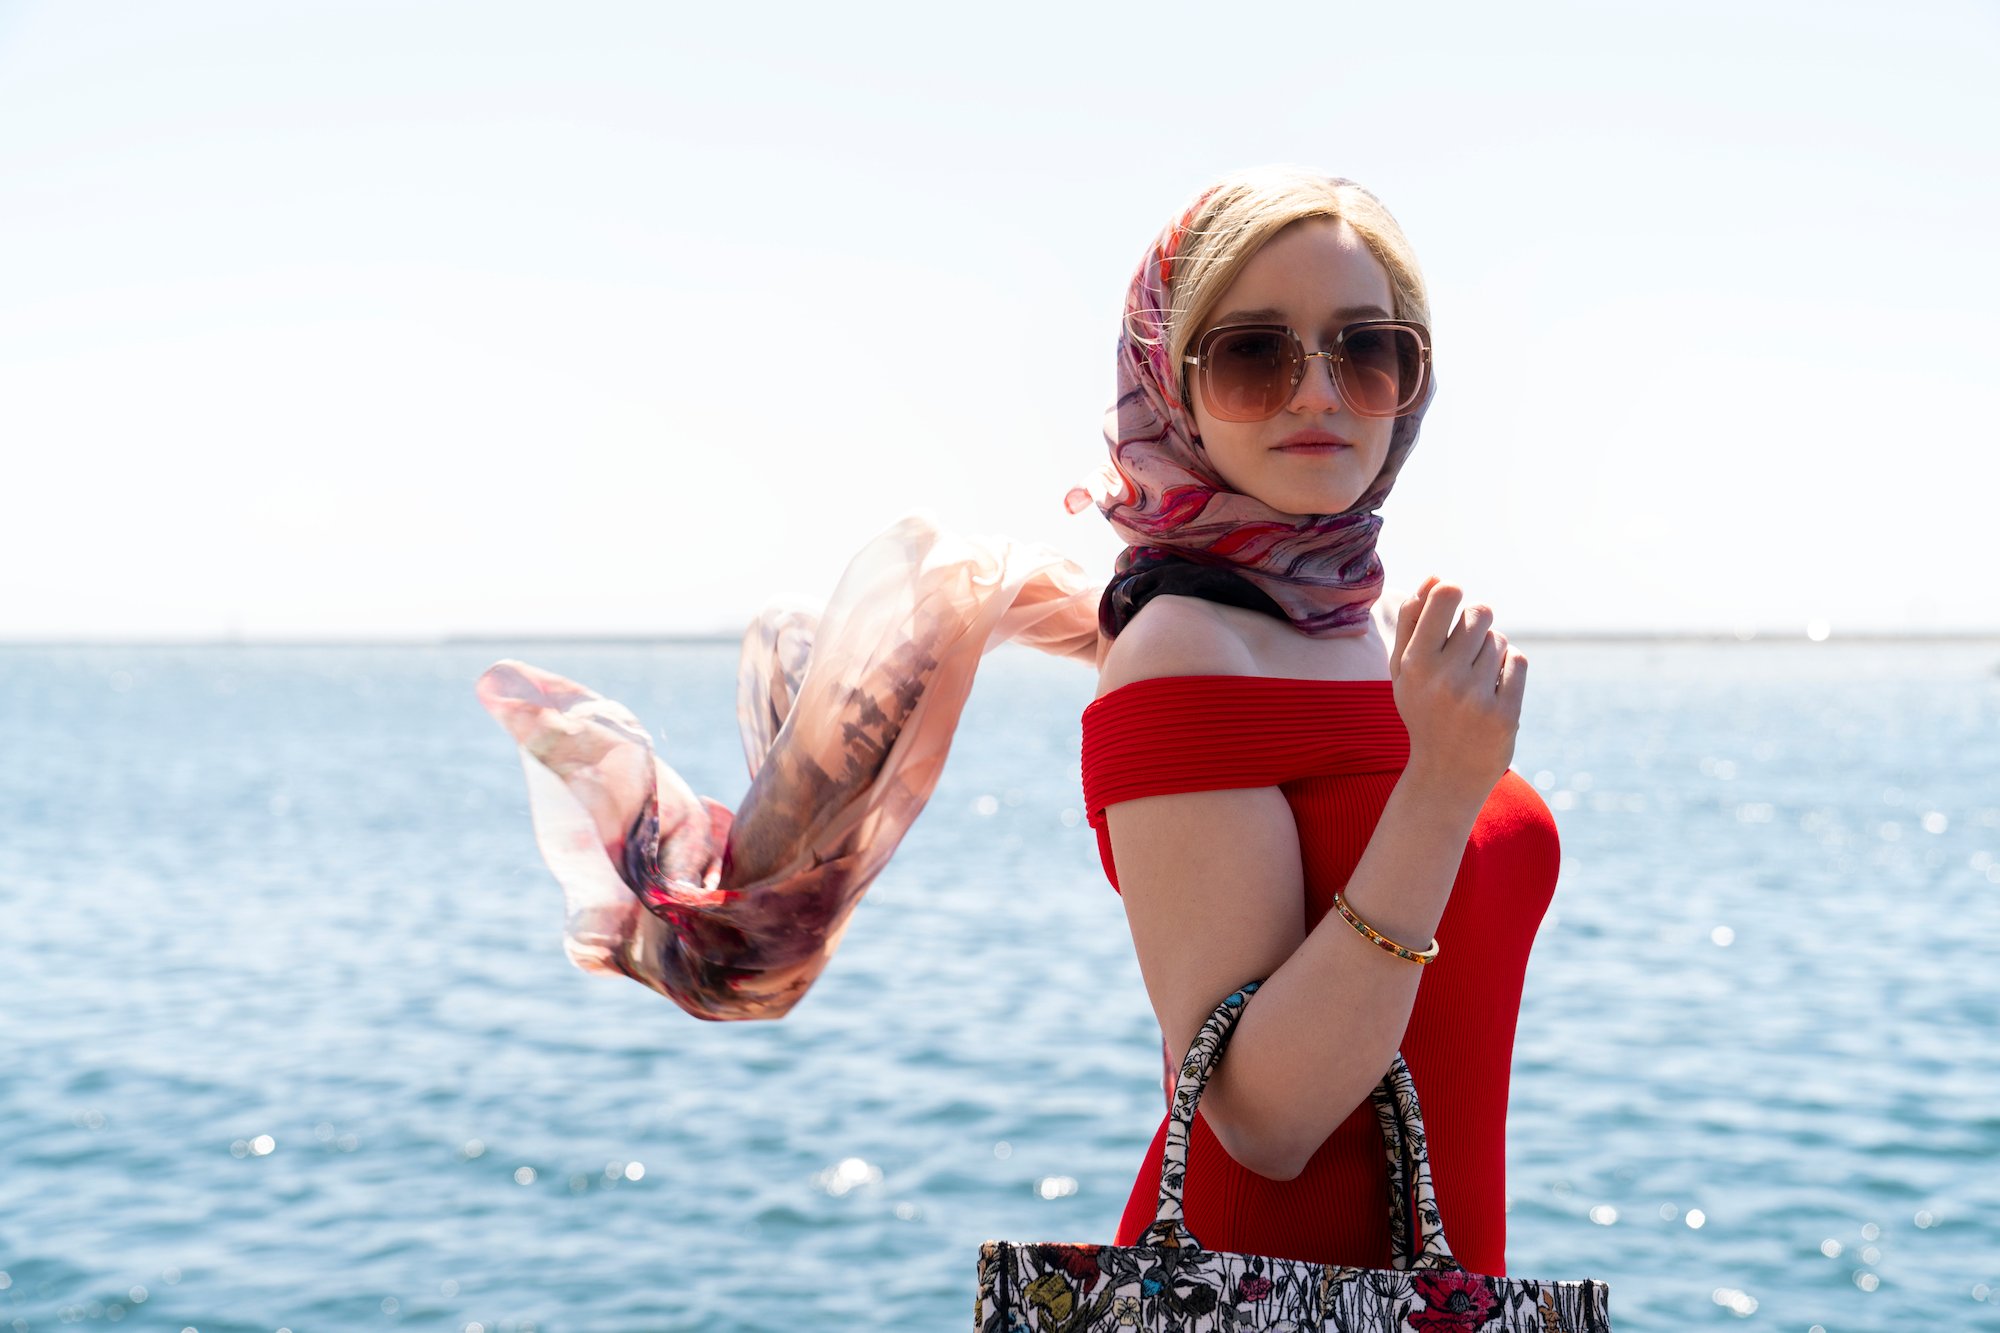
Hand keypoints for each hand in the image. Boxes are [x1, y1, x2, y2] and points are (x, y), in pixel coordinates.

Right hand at [1389, 577, 1528, 801]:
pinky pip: (1518, 662)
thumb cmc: (1423, 710)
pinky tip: (1494, 689)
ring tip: (1476, 678)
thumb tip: (1435, 578)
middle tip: (1466, 649)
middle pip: (1480, 613)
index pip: (1446, 595)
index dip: (1452, 593)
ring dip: (1492, 651)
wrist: (1446, 773)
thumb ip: (1412, 621)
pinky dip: (1509, 669)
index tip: (1450, 604)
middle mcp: (1444, 678)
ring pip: (1500, 640)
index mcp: (1413, 662)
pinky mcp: (1505, 714)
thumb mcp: (1404, 669)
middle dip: (1477, 624)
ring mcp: (1476, 698)